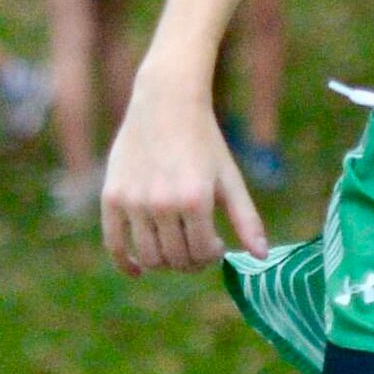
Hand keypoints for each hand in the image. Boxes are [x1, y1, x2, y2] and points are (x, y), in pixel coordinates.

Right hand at [102, 71, 263, 272]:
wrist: (166, 103)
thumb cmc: (204, 142)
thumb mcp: (230, 179)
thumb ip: (247, 220)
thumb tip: (261, 258)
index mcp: (195, 200)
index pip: (201, 254)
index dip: (211, 256)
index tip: (215, 244)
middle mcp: (162, 203)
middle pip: (176, 259)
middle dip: (190, 261)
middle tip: (196, 248)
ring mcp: (134, 201)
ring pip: (149, 257)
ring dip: (165, 262)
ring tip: (175, 248)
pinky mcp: (112, 197)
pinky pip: (114, 244)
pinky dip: (126, 263)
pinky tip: (138, 270)